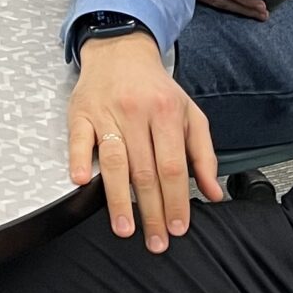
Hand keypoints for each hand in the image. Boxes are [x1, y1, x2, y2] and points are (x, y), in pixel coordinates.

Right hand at [69, 29, 221, 252]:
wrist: (120, 50)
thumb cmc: (156, 88)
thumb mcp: (190, 113)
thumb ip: (203, 154)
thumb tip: (213, 193)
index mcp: (167, 112)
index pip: (172, 166)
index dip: (175, 200)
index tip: (177, 228)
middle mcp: (136, 112)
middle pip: (144, 170)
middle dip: (151, 211)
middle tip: (155, 242)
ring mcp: (106, 113)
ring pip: (114, 161)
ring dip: (118, 199)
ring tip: (124, 229)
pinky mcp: (81, 112)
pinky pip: (78, 139)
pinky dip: (78, 160)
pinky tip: (82, 182)